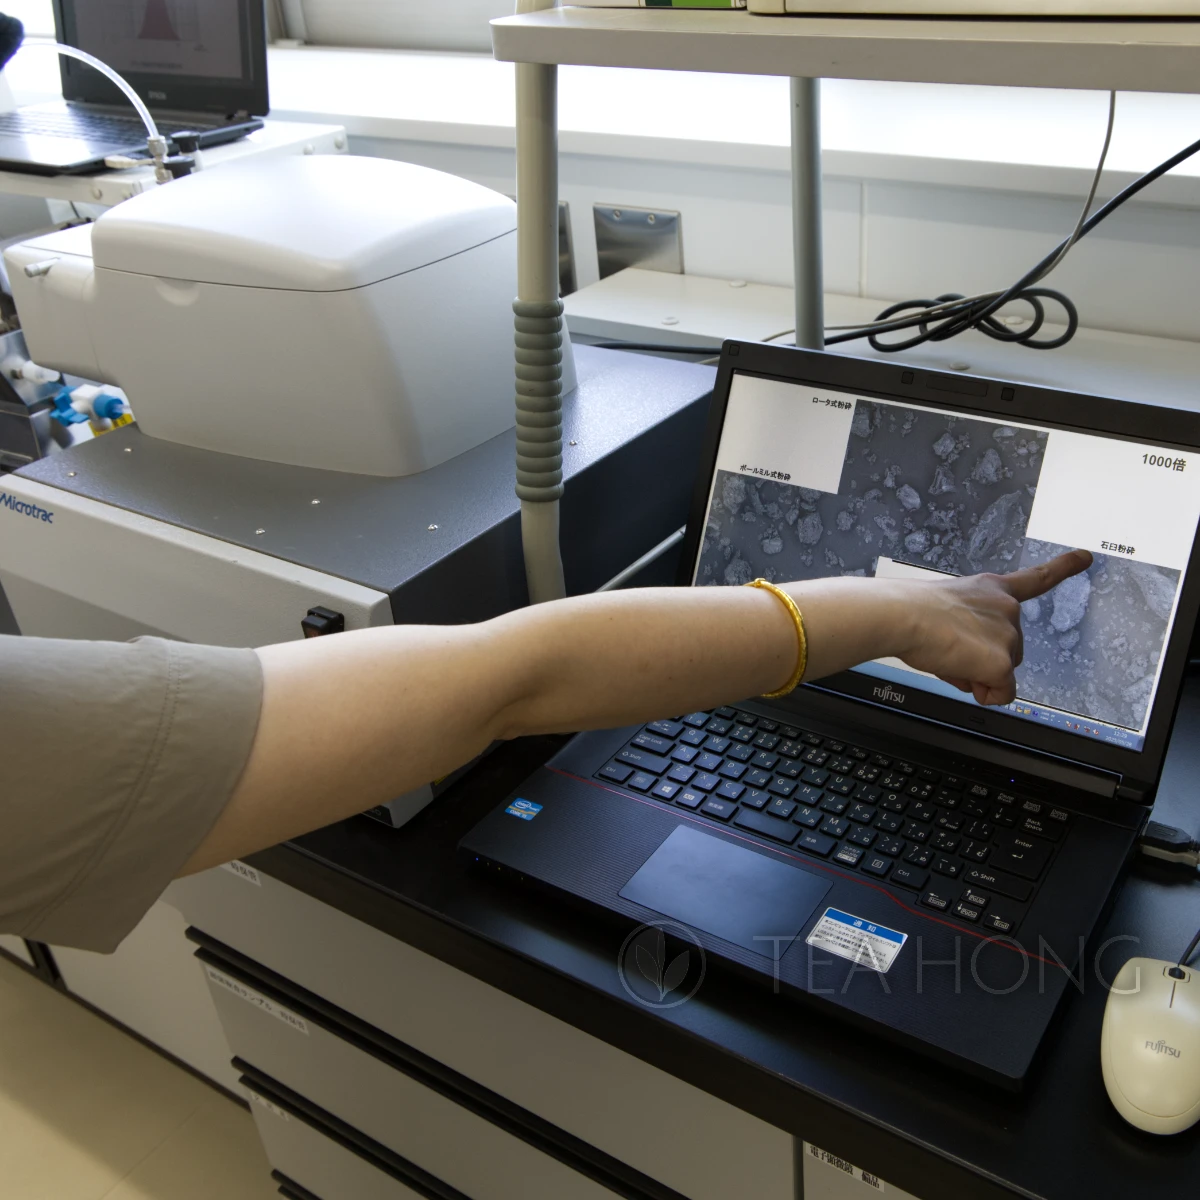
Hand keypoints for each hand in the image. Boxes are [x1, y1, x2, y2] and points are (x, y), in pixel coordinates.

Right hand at [895, 550, 1092, 705]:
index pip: (1035, 578)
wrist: (902, 616)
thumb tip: (974, 672)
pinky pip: (1000, 693)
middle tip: (950, 649)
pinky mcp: (1003, 662)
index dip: (1063, 567)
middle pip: (1009, 649)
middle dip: (983, 658)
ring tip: (947, 655)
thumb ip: (968, 633)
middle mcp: (1007, 608)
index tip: (1086, 557)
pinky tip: (959, 672)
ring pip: (1002, 672)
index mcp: (991, 589)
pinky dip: (982, 692)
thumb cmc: (911, 611)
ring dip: (977, 673)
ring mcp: (1009, 634)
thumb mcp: (945, 611)